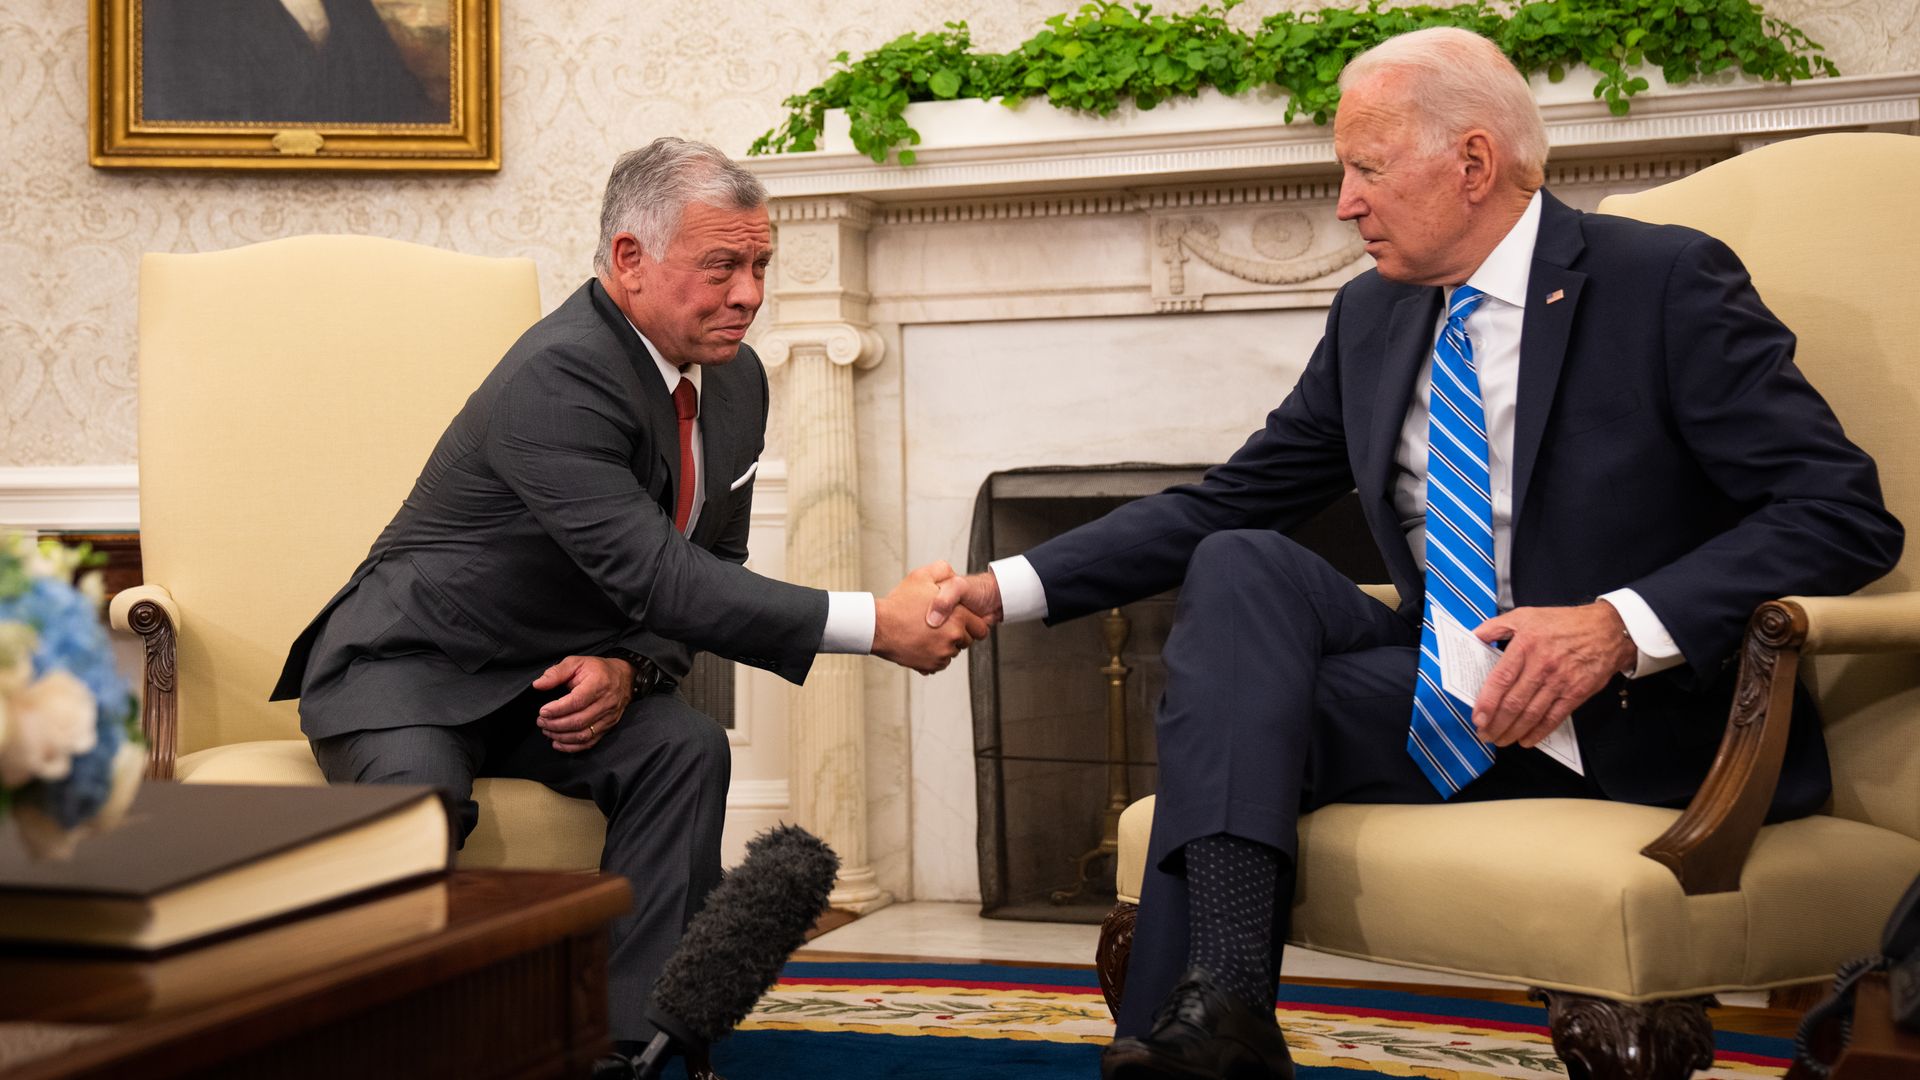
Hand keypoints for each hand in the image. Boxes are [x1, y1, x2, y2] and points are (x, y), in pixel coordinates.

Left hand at [531, 655, 633, 752]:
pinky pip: (589, 742)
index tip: (543, 711)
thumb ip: (556, 673)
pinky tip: (558, 742)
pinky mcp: (608, 727)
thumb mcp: (576, 662)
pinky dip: (571, 746)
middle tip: (541, 721)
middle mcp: (606, 703)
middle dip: (555, 724)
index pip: (577, 701)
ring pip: (583, 734)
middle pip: (579, 721)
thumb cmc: (598, 670)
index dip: (558, 709)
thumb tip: (538, 684)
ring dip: (561, 736)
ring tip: (547, 730)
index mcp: (598, 684)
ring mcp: (608, 717)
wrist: (624, 677)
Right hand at [873, 561, 991, 674]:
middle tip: (939, 625)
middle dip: (957, 633)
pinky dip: (934, 655)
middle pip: (967, 640)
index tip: (961, 621)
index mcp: (958, 616)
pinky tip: (921, 643)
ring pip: (953, 651)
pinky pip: (941, 663)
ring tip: (927, 633)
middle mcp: (954, 636)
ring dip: (945, 645)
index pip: (981, 628)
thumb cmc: (898, 603)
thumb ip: (943, 570)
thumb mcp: (921, 576)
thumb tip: (953, 574)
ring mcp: (943, 653)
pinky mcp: (932, 665)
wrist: (879, 627)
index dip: (971, 623)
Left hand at [1471, 601, 1637, 747]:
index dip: (1487, 702)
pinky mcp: (1576, 693)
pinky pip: (1554, 718)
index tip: (1477, 718)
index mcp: (1525, 645)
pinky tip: (1526, 740)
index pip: (1501, 679)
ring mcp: (1560, 681)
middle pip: (1514, 702)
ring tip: (1500, 740)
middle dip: (1496, 723)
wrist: (1607, 630)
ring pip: (1531, 714)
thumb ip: (1496, 625)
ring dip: (1513, 731)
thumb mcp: (1526, 615)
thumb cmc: (1564, 622)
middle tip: (1484, 734)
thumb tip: (1475, 636)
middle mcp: (1542, 665)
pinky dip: (1538, 733)